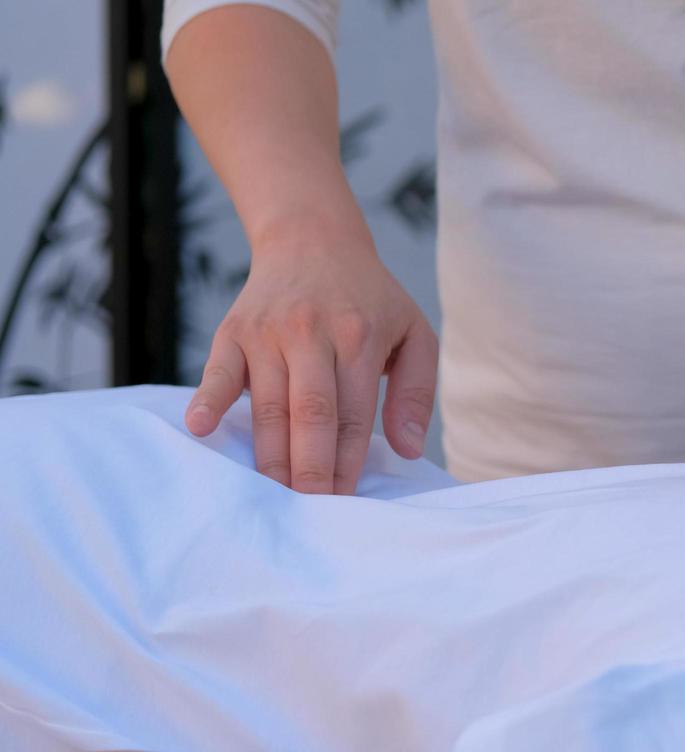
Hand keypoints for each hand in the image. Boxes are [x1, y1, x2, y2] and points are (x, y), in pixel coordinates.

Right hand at [184, 230, 438, 493]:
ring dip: (269, 455)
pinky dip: (209, 400)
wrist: (314, 240)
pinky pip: (218, 371)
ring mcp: (269, 333)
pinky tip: (201, 430)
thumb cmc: (370, 300)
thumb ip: (416, 392)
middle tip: (309, 511)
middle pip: (309, 414)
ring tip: (273, 496)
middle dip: (310, 468)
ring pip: (268, 404)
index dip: (348, 462)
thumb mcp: (414, 333)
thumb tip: (408, 450)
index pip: (353, 414)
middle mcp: (312, 334)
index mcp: (360, 338)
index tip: (346, 503)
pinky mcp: (234, 331)